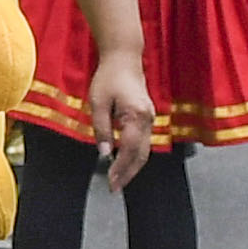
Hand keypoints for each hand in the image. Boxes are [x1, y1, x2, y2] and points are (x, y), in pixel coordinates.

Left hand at [84, 45, 155, 190]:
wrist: (124, 59)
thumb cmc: (108, 78)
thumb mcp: (98, 103)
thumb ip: (102, 129)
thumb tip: (104, 153)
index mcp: (136, 115)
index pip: (130, 149)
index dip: (121, 168)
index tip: (111, 182)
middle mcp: (148, 119)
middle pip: (142, 155)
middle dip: (128, 173)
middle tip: (114, 189)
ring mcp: (150, 119)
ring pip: (144, 150)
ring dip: (132, 167)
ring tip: (117, 181)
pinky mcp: (147, 117)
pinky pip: (143, 142)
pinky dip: (134, 156)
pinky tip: (123, 164)